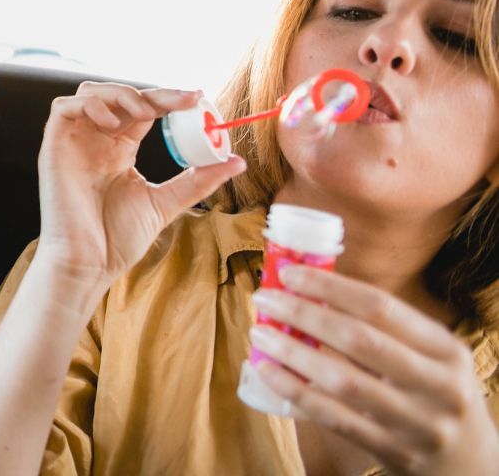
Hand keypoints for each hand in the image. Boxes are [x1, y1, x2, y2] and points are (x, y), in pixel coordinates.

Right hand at [36, 83, 244, 293]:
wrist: (89, 263)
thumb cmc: (118, 239)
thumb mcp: (166, 203)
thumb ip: (197, 181)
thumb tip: (237, 162)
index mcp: (119, 150)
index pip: (142, 111)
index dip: (167, 99)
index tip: (196, 98)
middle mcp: (96, 140)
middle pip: (118, 95)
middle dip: (150, 93)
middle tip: (180, 102)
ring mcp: (74, 142)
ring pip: (89, 92)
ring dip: (120, 93)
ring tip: (145, 112)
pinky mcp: (54, 146)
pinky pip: (63, 108)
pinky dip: (90, 105)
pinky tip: (112, 123)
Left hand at [248, 266, 498, 474]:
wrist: (469, 464)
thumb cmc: (435, 394)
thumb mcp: (432, 357)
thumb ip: (385, 329)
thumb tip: (310, 290)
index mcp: (447, 350)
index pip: (381, 307)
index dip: (330, 287)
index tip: (290, 274)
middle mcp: (438, 386)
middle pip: (359, 340)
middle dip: (304, 314)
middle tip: (266, 298)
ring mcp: (417, 423)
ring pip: (343, 381)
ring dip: (293, 353)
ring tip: (260, 333)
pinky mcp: (393, 452)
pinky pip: (335, 418)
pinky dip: (297, 392)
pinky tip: (269, 372)